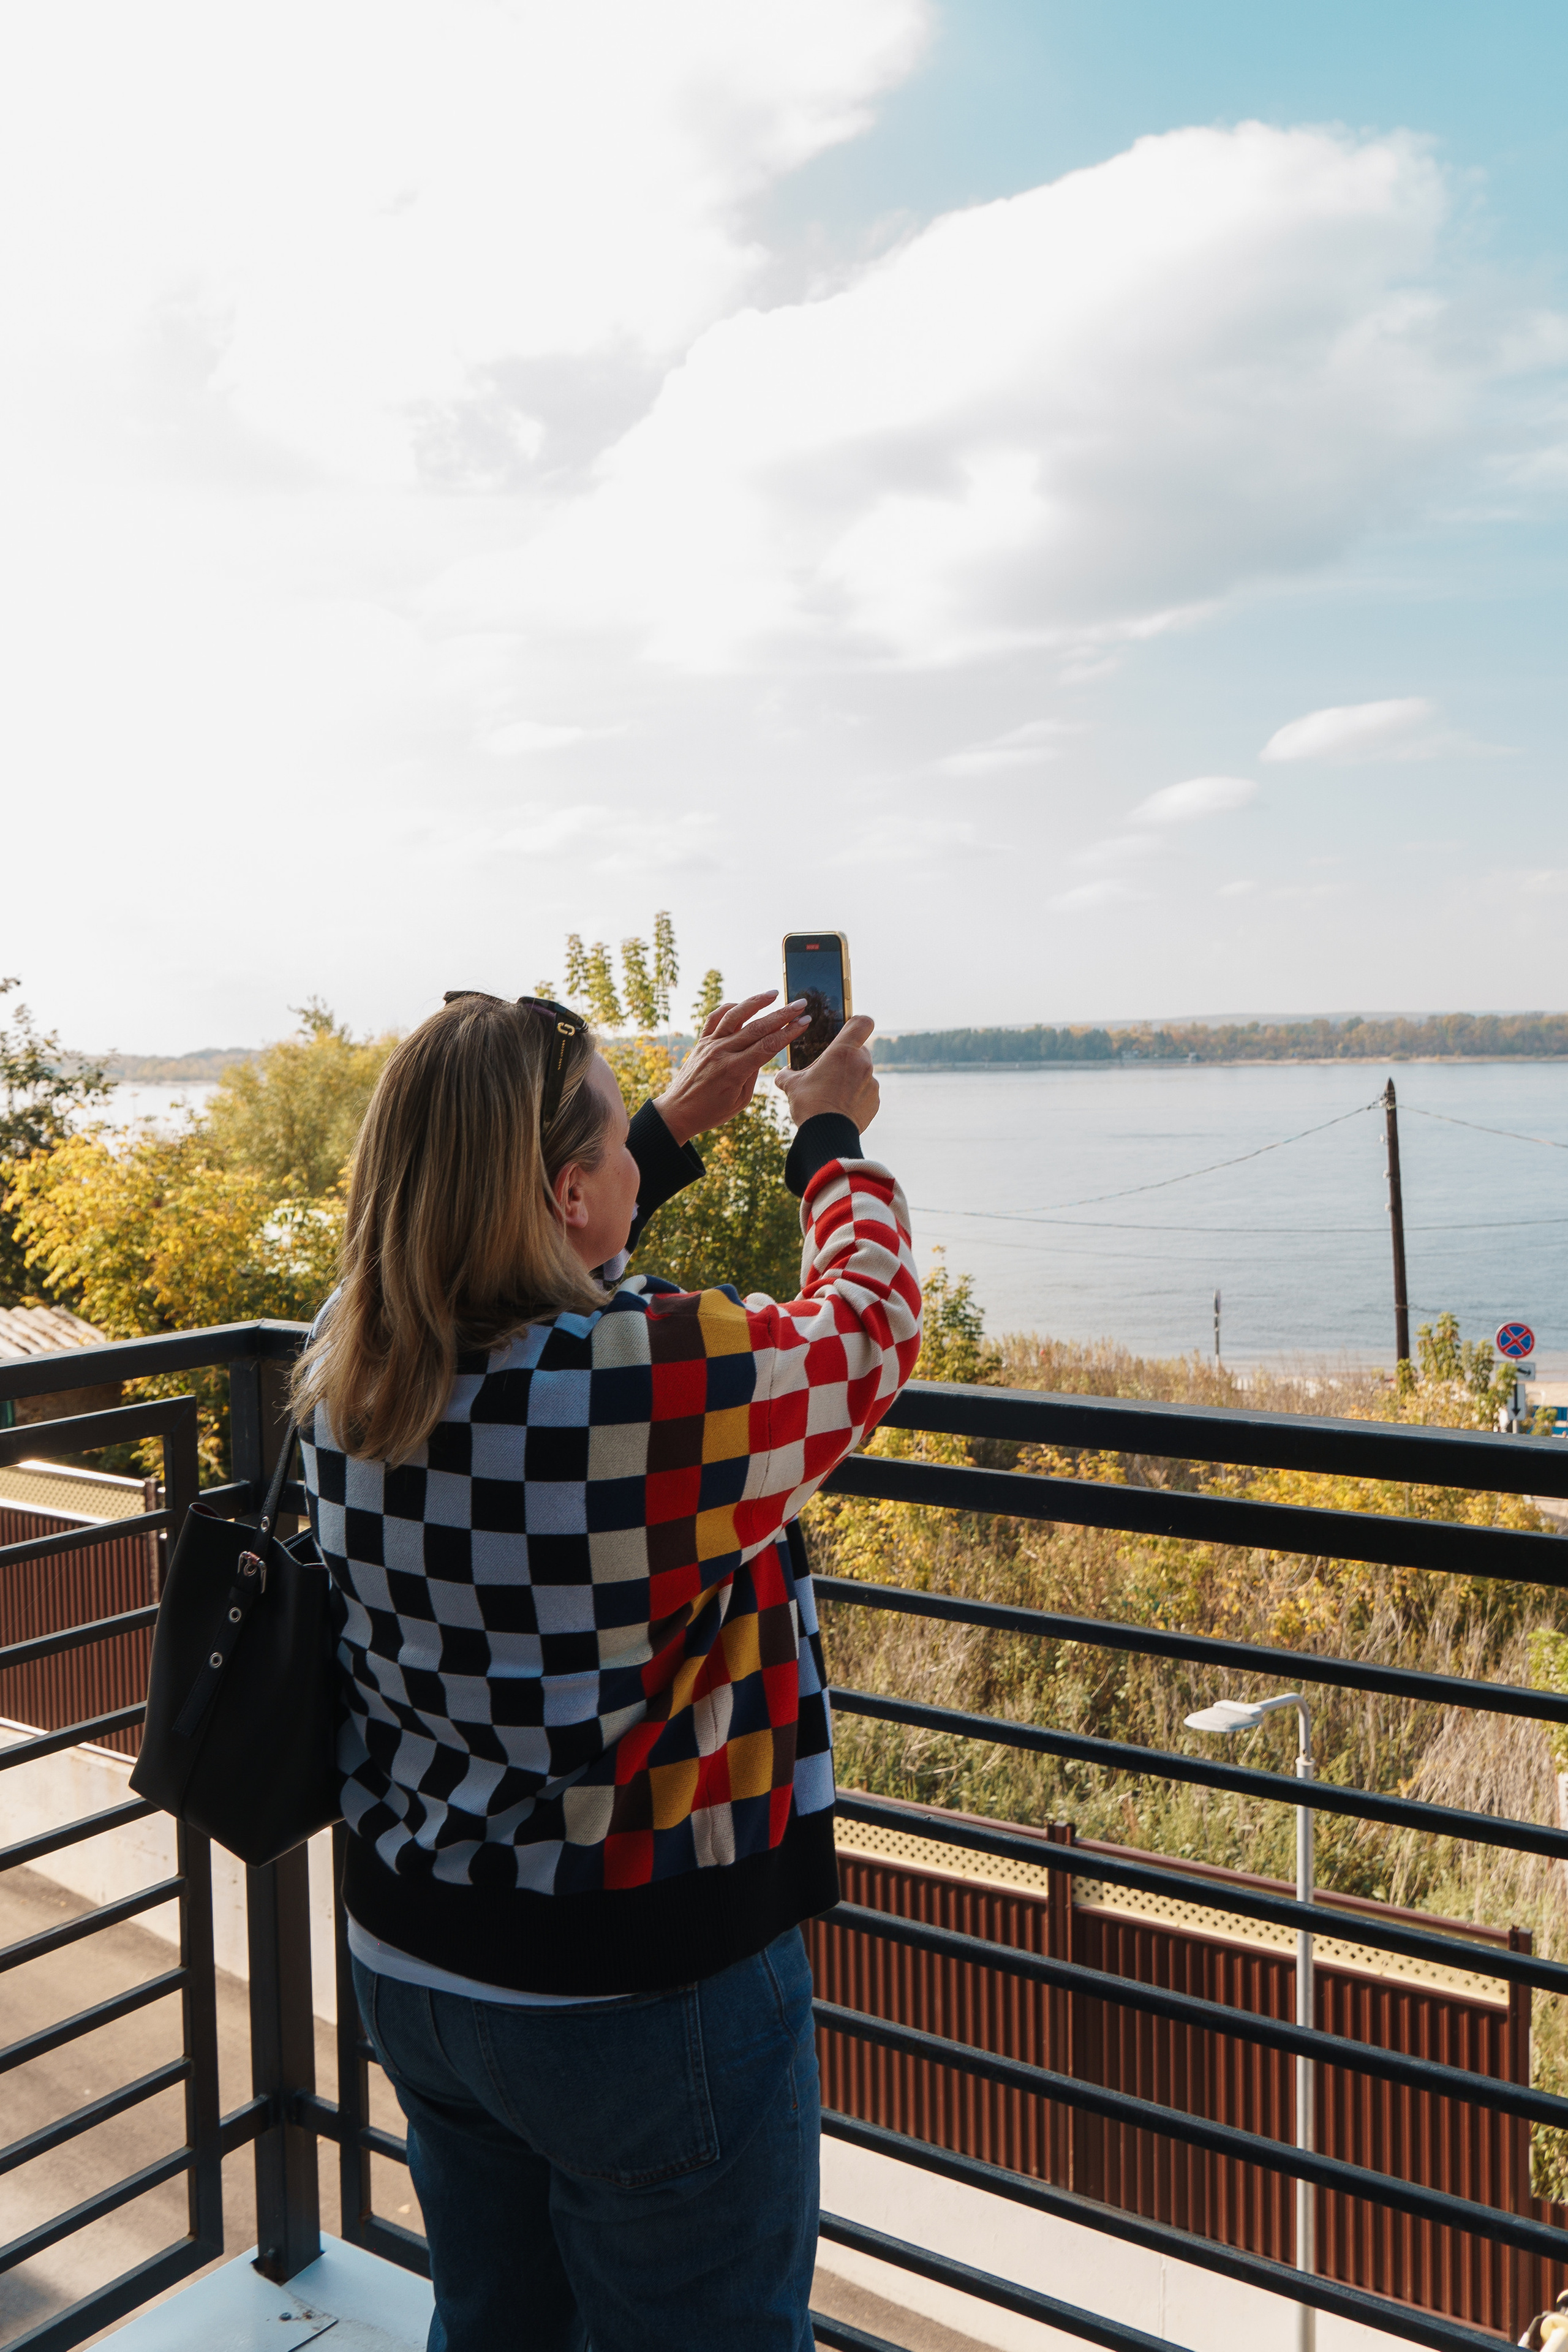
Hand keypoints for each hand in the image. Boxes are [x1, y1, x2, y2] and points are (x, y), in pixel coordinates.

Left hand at [653, 991, 810, 1146]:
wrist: (677, 1112)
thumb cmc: (711, 1112)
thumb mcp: (740, 1100)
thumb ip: (753, 1073)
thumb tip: (763, 1050)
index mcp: (734, 1070)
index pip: (768, 1045)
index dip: (789, 1031)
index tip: (805, 1021)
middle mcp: (721, 1052)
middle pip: (757, 1027)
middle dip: (782, 1014)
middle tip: (800, 1004)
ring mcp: (709, 1044)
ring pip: (735, 1015)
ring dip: (756, 1002)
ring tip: (773, 993)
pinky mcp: (701, 1042)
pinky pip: (714, 1018)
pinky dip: (729, 1008)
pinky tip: (742, 1004)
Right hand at [774, 1013, 878, 1132]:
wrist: (827, 1136)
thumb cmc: (809, 1105)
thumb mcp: (792, 1085)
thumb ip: (787, 1074)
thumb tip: (782, 1074)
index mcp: (843, 1051)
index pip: (862, 1022)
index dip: (856, 1023)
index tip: (847, 1030)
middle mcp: (863, 1063)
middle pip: (860, 1049)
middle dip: (846, 1057)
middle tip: (830, 1070)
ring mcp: (872, 1082)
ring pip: (863, 1072)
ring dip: (851, 1078)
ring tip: (833, 1093)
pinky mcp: (875, 1100)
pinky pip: (867, 1092)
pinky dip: (856, 1096)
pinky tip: (841, 1107)